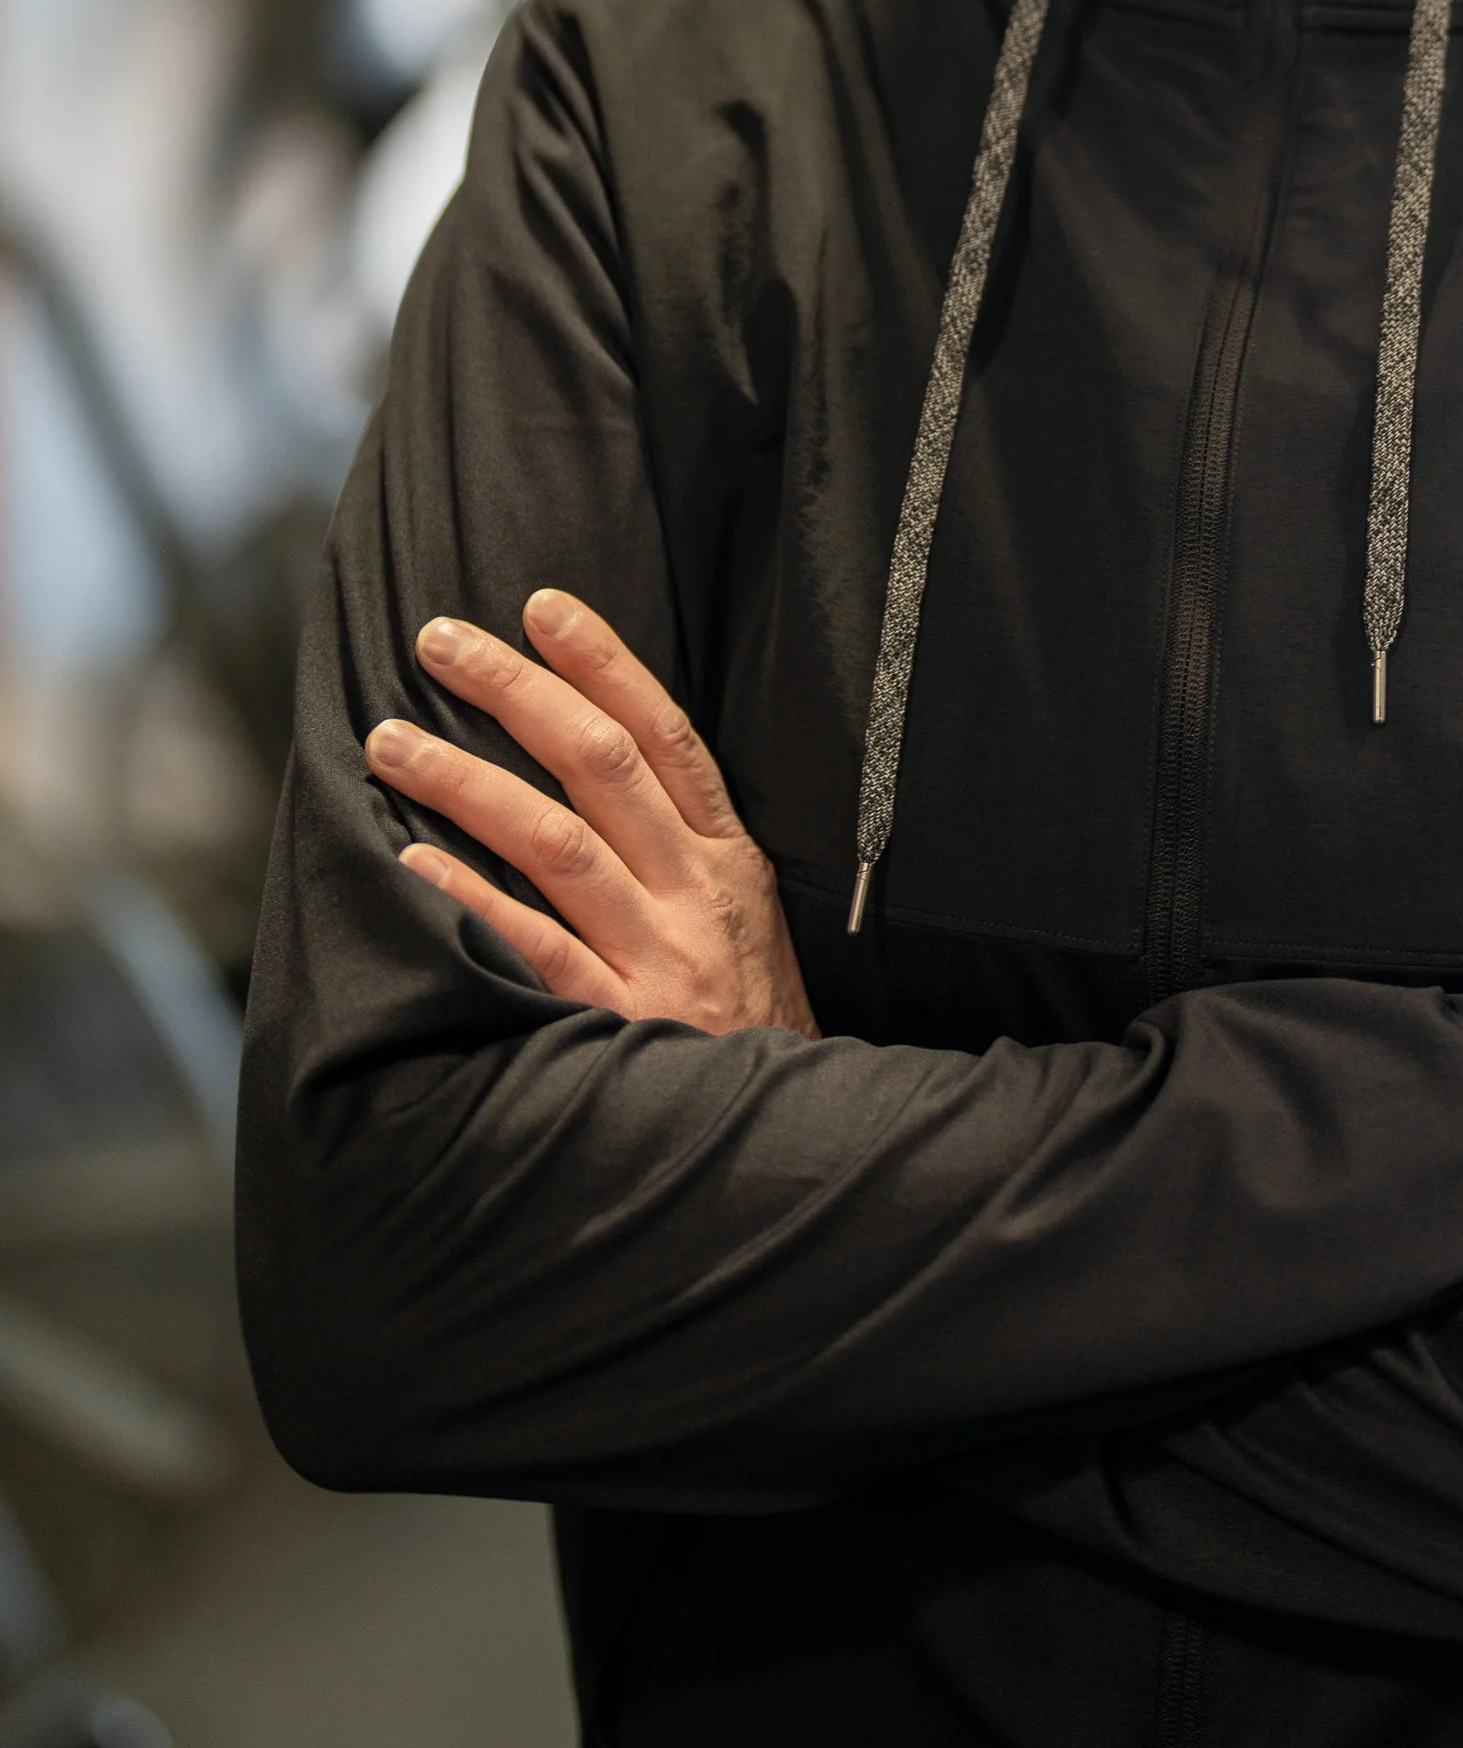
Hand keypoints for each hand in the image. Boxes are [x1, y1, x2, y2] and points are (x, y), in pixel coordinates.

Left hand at [366, 591, 816, 1037]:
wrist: (785, 1139)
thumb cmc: (746, 1026)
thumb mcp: (741, 921)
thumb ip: (679, 853)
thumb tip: (586, 771)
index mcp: (729, 859)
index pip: (665, 735)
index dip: (604, 664)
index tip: (542, 608)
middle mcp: (698, 894)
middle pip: (601, 766)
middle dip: (517, 691)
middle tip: (439, 643)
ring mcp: (661, 958)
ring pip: (557, 843)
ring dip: (467, 781)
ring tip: (392, 743)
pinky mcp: (622, 1026)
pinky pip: (535, 950)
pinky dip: (473, 901)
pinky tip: (415, 863)